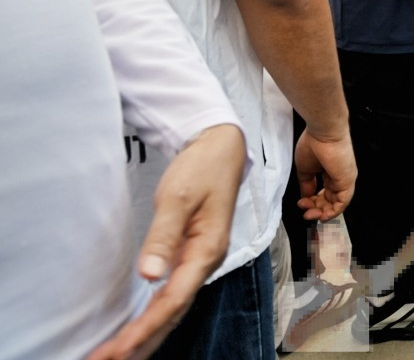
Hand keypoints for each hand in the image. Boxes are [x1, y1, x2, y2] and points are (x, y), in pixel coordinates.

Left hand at [85, 124, 244, 359]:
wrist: (221, 150)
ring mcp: (201, 260)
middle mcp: (206, 261)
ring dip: (147, 334)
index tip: (119, 349)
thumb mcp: (178, 197)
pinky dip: (155, 317)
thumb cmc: (201, 169)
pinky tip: (139, 329)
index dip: (146, 328)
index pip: (174, 300)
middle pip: (174, 312)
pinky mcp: (192, 256)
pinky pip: (173, 296)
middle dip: (142, 342)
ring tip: (117, 356)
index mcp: (207, 250)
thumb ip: (163, 237)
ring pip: (174, 308)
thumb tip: (149, 275)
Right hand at [294, 127, 356, 221]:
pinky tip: (322, 215)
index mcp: (330, 173)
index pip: (324, 194)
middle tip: (305, 212)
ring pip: (336, 204)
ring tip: (310, 214)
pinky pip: (343, 202)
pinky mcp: (348, 181)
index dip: (312, 202)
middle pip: (330, 201)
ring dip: (322, 213)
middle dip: (316, 209)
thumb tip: (305, 197)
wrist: (322, 133)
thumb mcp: (305, 169)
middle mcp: (339, 177)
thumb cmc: (313, 144)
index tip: (301, 203)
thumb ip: (307, 185)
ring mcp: (345, 179)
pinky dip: (332, 212)